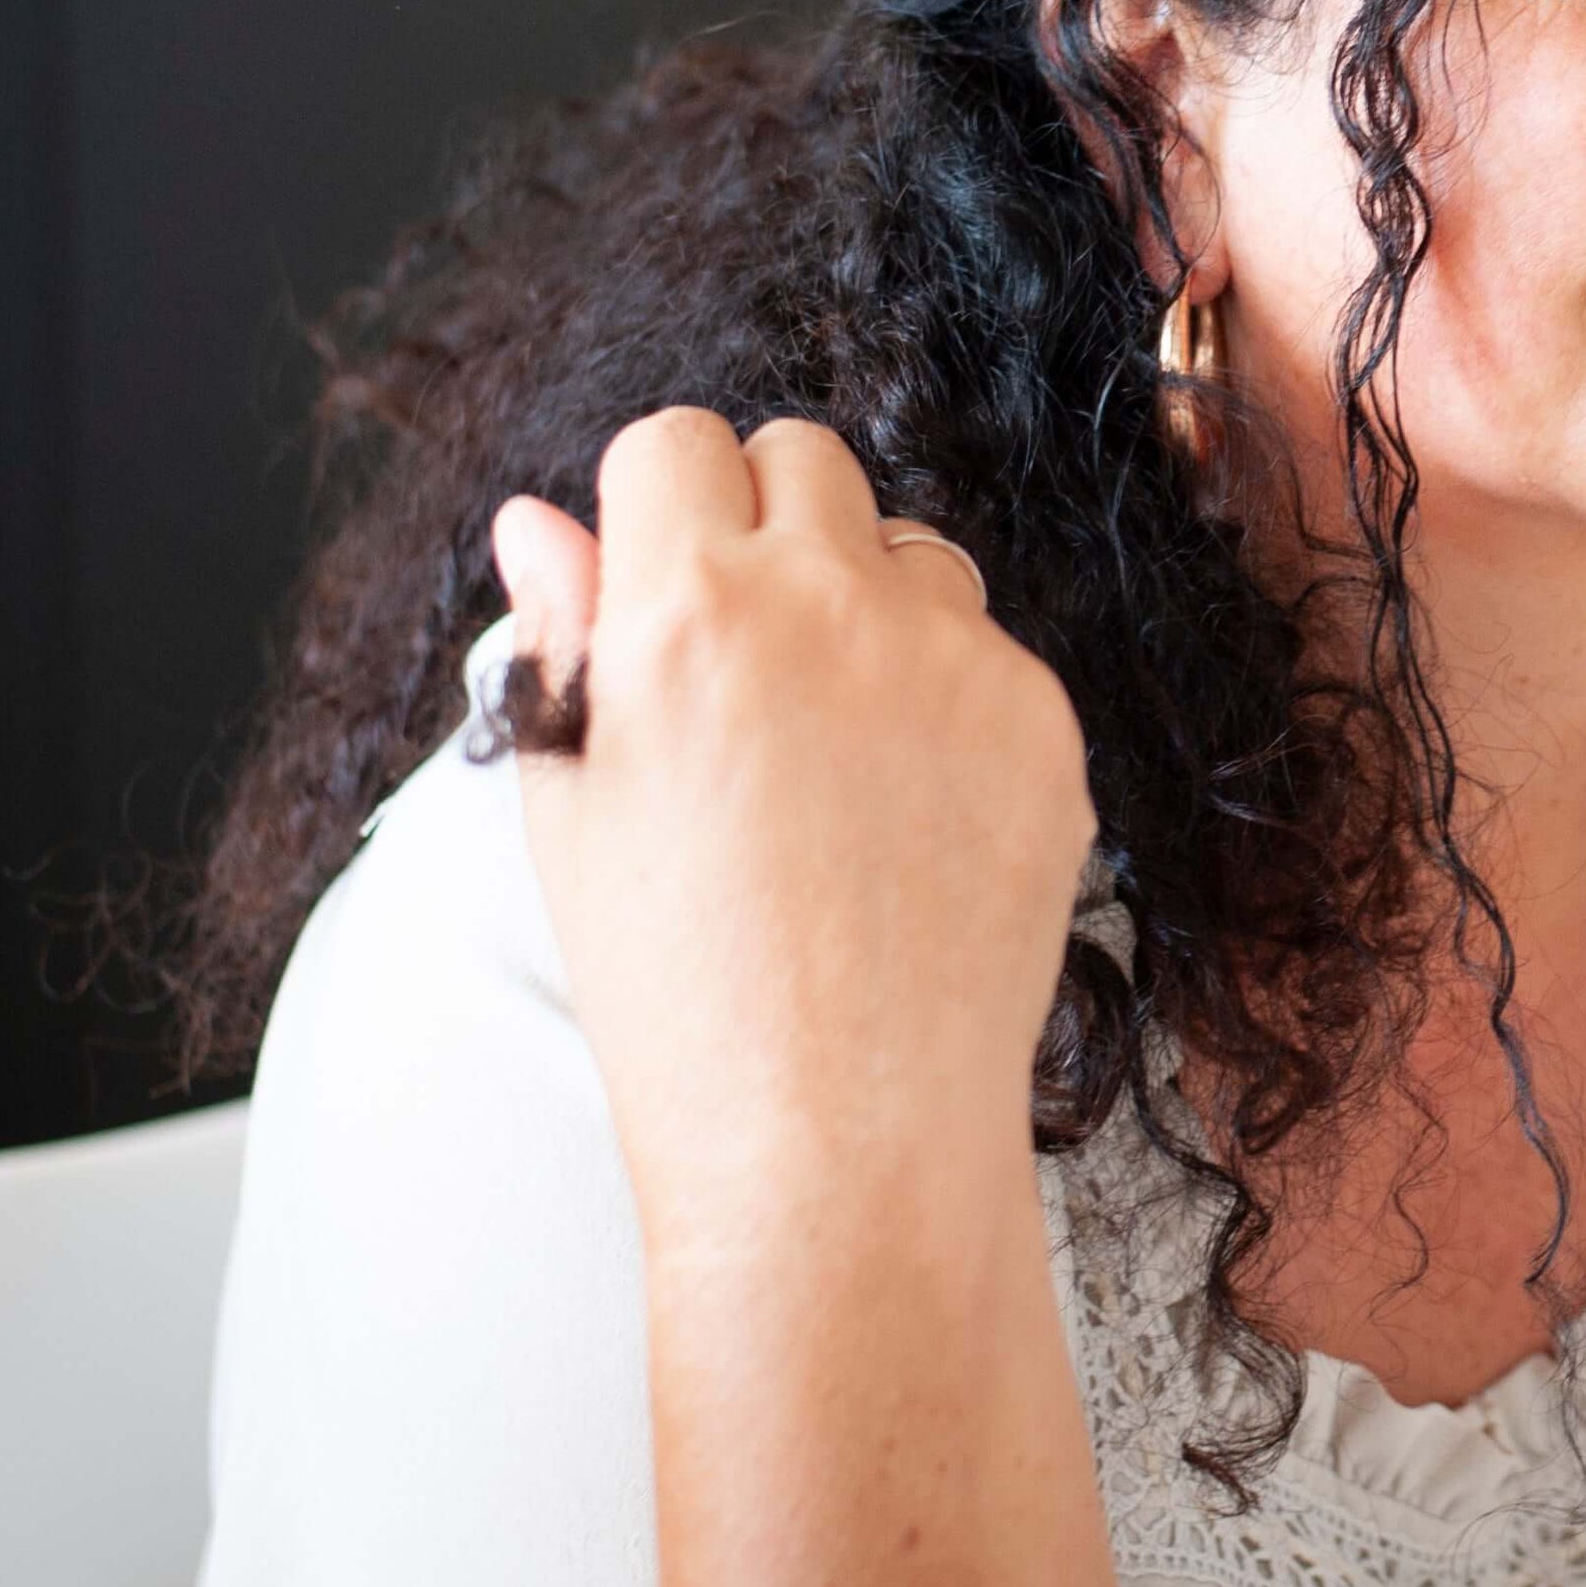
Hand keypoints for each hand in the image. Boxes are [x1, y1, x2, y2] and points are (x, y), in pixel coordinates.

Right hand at [493, 408, 1092, 1227]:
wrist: (840, 1142)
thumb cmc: (682, 996)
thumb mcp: (574, 811)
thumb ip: (562, 640)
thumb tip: (541, 524)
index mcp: (688, 612)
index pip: (677, 444)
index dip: (660, 511)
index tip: (658, 583)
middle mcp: (831, 606)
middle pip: (803, 458)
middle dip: (763, 524)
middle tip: (739, 656)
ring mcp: (956, 660)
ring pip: (910, 549)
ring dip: (866, 603)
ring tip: (824, 755)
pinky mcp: (1045, 723)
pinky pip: (988, 654)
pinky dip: (947, 703)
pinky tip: (906, 818)